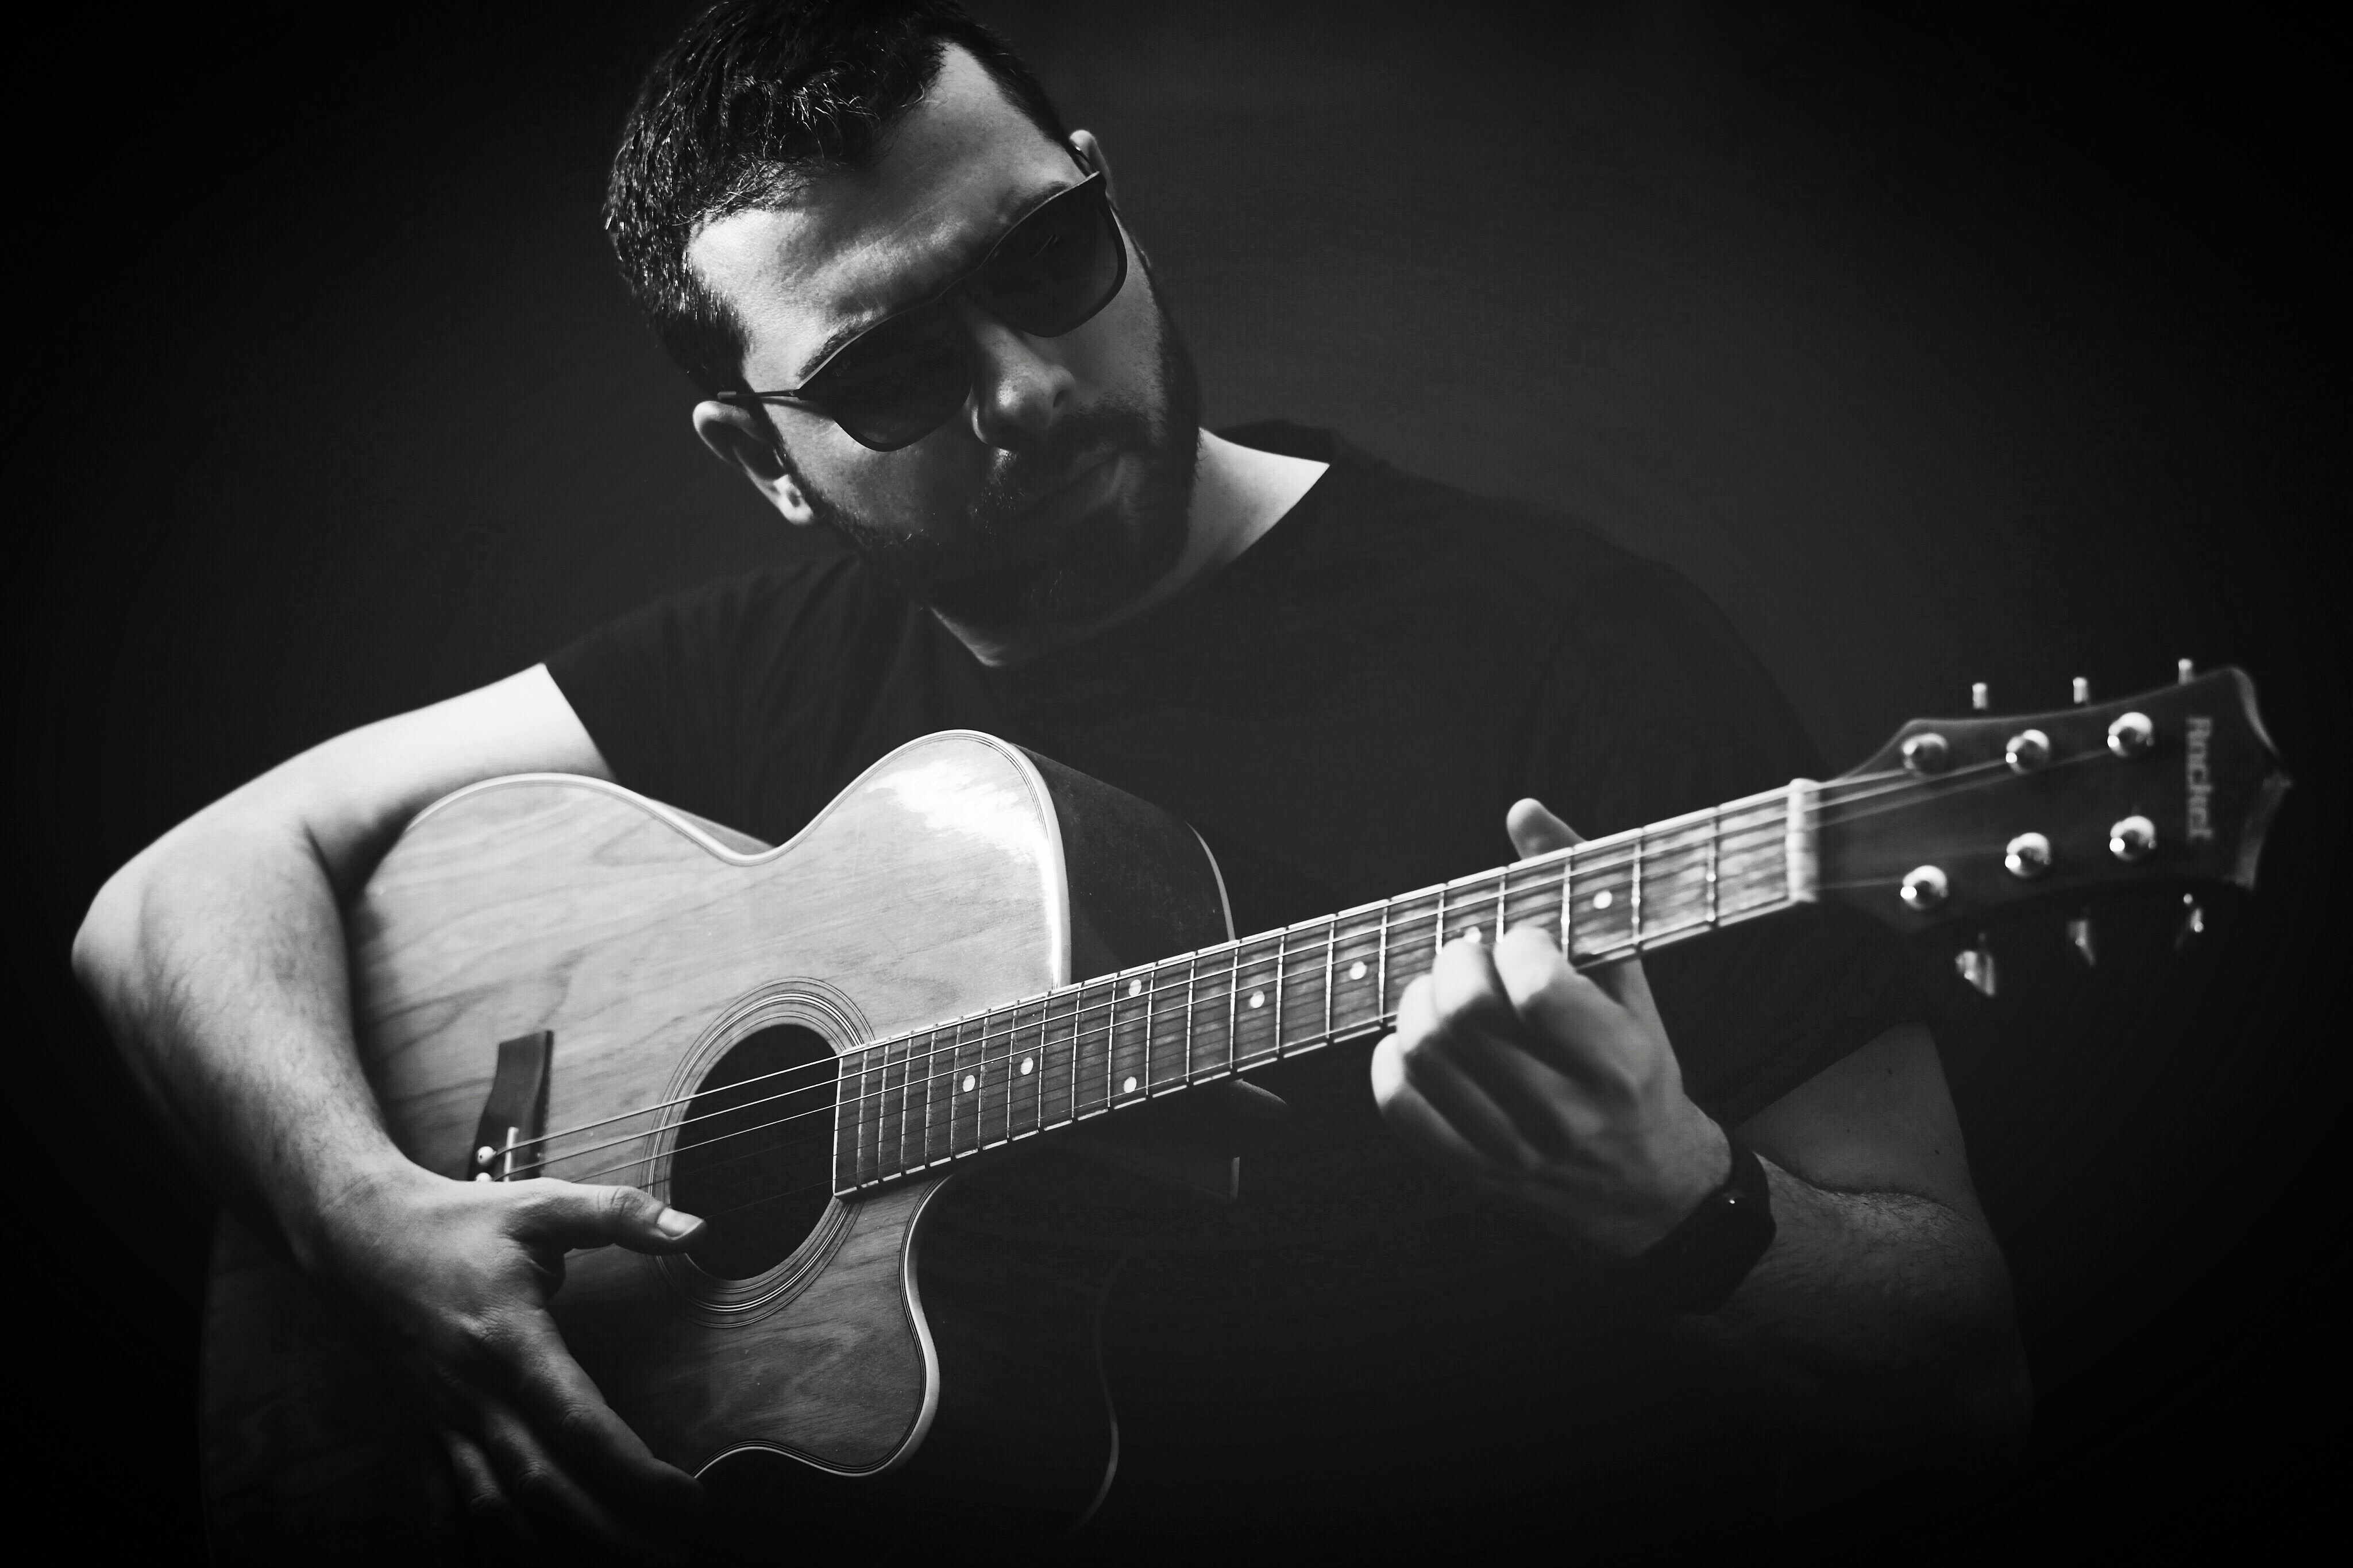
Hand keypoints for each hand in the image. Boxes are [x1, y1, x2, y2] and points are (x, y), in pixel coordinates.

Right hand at [305, 1161, 709, 1559]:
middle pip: (543, 1487)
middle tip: (676, 1557)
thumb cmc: (456, 1221)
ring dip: (554, 1551)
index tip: (690, 1500)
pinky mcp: (424, 1430)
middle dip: (609, 1535)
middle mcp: (473, 1393)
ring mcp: (444, 1419)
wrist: (355, 1236)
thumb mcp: (540, 1204)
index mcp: (509, 1339)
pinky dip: (476, 1544)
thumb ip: (620, 1214)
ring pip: (495, 1509)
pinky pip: (447, 1504)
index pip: (579, 1423)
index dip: (635, 1472)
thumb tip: (697, 1228)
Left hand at [1369, 799, 1730, 1257]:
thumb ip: (1578, 890)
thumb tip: (1523, 812)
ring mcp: (1513, 1149)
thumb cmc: (1637, 1068)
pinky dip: (1393, 1060)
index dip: (1514, 944)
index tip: (1521, 940)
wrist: (1648, 1184)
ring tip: (1445, 991)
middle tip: (1469, 954)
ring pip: (1423, 1056)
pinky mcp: (1473, 1171)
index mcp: (1618, 1062)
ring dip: (1419, 1003)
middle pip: (1464, 1017)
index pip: (1535, 987)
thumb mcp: (1630, 983)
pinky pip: (1400, 1107)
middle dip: (1453, 963)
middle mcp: (1564, 1113)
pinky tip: (1418, 1041)